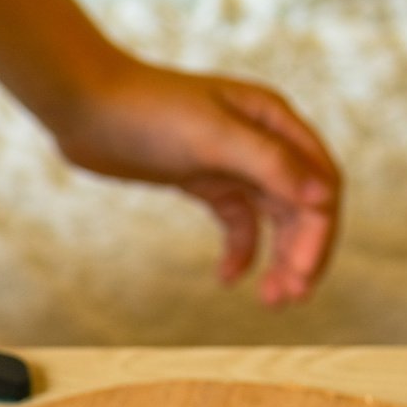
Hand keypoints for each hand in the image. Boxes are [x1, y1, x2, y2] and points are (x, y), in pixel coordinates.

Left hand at [49, 59, 341, 305]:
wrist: (84, 106)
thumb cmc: (148, 112)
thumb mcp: (211, 136)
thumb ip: (268, 163)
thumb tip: (322, 197)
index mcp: (274, 121)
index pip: (320, 183)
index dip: (319, 231)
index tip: (302, 276)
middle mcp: (262, 140)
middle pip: (300, 206)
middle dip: (300, 252)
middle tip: (288, 300)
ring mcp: (232, 161)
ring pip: (271, 217)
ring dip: (276, 258)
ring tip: (269, 301)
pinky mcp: (203, 179)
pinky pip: (236, 221)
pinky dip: (239, 250)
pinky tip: (226, 278)